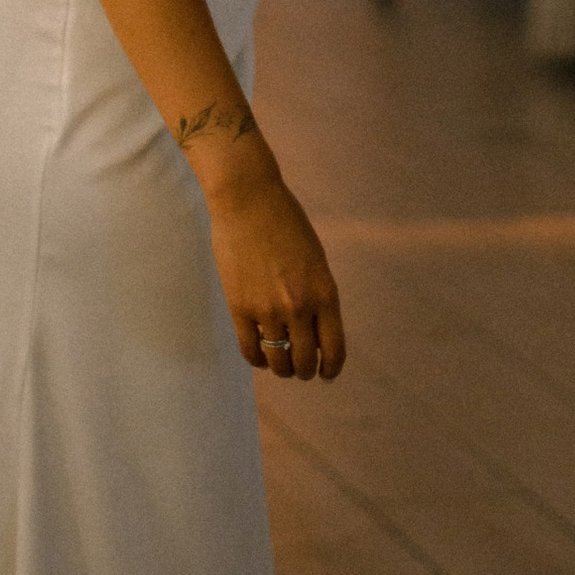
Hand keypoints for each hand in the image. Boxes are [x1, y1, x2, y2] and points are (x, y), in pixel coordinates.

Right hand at [205, 150, 346, 380]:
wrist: (249, 201)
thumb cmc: (287, 224)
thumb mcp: (316, 260)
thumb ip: (319, 295)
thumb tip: (316, 331)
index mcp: (325, 293)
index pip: (334, 349)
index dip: (331, 368)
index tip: (327, 374)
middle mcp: (300, 307)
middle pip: (304, 361)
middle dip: (305, 370)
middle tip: (301, 369)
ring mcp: (268, 310)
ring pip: (277, 361)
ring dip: (281, 369)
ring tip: (281, 365)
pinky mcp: (239, 308)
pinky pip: (251, 350)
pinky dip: (257, 359)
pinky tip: (260, 356)